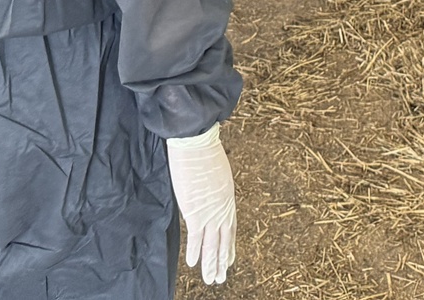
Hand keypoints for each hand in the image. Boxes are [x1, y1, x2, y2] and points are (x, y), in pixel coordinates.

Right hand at [167, 124, 236, 284]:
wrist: (197, 142)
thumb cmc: (204, 150)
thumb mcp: (217, 170)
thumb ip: (215, 186)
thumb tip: (210, 189)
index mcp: (228, 198)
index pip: (230, 228)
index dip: (229, 246)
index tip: (230, 259)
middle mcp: (223, 208)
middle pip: (223, 241)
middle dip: (222, 261)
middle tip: (221, 277)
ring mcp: (210, 212)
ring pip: (212, 245)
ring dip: (211, 264)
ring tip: (212, 280)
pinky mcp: (195, 212)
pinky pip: (196, 239)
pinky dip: (195, 252)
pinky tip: (192, 265)